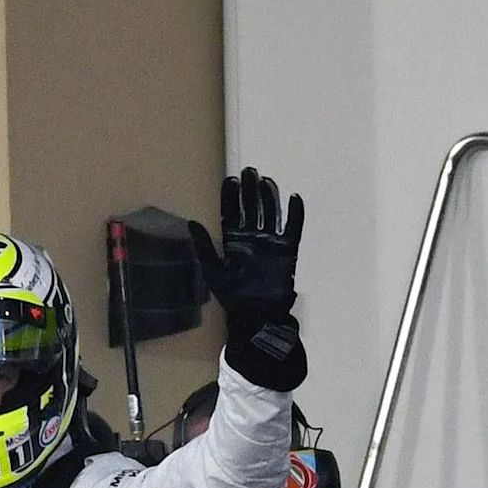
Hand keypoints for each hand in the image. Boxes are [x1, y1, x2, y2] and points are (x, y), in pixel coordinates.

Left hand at [188, 168, 306, 391]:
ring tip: (266, 180)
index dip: (230, 197)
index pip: (231, 213)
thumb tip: (192, 222)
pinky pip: (293, 229)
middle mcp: (252, 237)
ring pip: (271, 213)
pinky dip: (295, 215)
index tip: (229, 180)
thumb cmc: (232, 297)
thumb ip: (204, 247)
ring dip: (269, 197)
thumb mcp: (213, 272)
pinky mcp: (287, 250)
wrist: (256, 316)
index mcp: (233, 241)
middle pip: (251, 208)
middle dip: (249, 190)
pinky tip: (294, 198)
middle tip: (248, 171)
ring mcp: (270, 242)